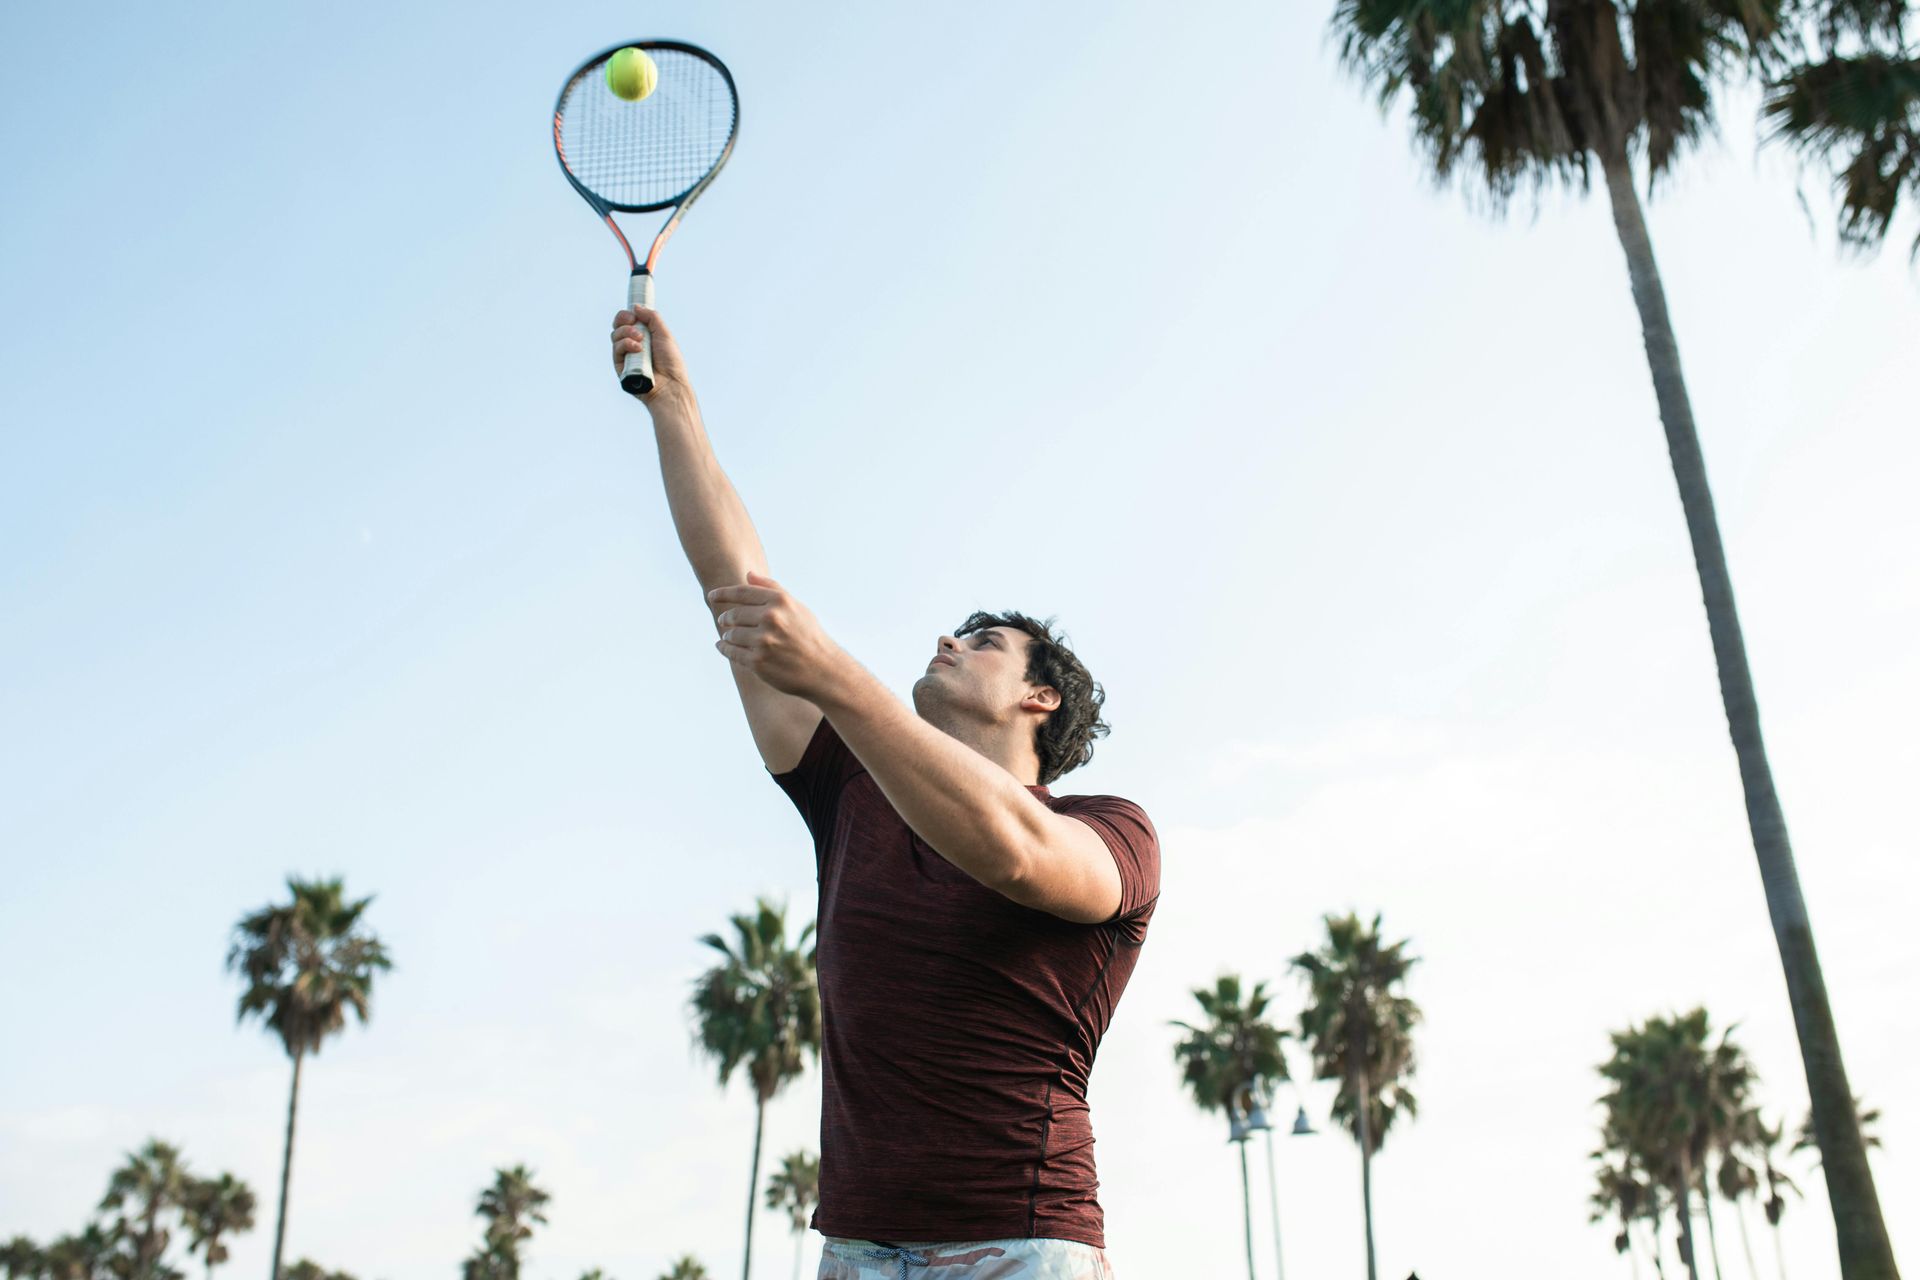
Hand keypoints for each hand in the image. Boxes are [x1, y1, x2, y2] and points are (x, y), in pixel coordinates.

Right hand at [610, 306, 692, 410]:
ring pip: (615, 336)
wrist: (671, 385)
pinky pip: (616, 350)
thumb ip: (651, 318)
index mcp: (643, 337)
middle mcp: (632, 346)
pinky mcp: (620, 368)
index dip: (626, 315)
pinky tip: (637, 349)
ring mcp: (626, 357)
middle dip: (623, 320)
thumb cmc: (671, 362)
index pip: (627, 322)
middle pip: (617, 327)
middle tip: (633, 322)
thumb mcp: (664, 334)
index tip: (633, 314)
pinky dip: (625, 345)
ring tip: (640, 340)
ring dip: (626, 333)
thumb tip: (635, 307)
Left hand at [709, 572, 846, 699]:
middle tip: (724, 621)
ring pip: (731, 635)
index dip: (723, 593)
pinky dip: (724, 649)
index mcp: (780, 602)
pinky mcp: (758, 661)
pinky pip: (731, 652)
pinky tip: (722, 646)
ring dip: (728, 636)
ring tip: (731, 636)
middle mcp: (771, 619)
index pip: (742, 592)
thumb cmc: (808, 635)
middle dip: (726, 618)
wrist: (822, 669)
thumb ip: (772, 589)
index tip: (711, 596)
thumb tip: (748, 574)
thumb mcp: (796, 607)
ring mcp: (764, 641)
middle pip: (734, 614)